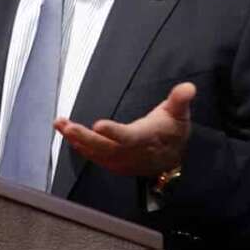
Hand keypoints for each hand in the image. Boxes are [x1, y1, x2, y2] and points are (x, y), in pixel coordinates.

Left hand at [53, 82, 195, 177]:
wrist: (172, 158)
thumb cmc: (173, 130)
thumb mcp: (179, 114)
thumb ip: (180, 100)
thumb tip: (189, 87)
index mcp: (146, 139)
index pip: (128, 137)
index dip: (114, 133)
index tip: (98, 125)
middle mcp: (131, 153)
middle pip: (105, 148)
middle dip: (84, 138)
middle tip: (67, 126)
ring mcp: (121, 160)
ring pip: (95, 152)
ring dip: (76, 139)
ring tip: (60, 124)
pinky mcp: (114, 163)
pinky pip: (94, 156)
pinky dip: (79, 146)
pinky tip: (66, 134)